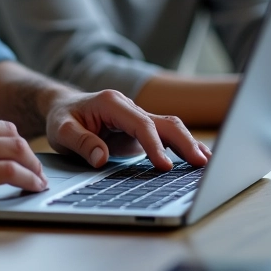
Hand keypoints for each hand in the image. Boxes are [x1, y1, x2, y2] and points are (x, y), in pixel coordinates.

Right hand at [0, 108, 47, 210]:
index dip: (14, 140)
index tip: (21, 154)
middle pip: (10, 134)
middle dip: (28, 152)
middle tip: (35, 168)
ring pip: (15, 149)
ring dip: (33, 166)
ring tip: (38, 179)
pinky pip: (7, 171)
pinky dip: (26, 177)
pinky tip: (31, 186)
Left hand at [44, 89, 211, 170]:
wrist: (62, 107)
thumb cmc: (62, 118)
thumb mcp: (62, 130)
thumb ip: (81, 142)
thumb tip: (101, 158)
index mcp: (111, 103)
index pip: (140, 124)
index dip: (154, 145)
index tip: (164, 166)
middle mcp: (129, 107)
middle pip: (162, 122)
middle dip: (183, 142)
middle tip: (201, 164)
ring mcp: (137, 117)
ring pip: (169, 127)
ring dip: (188, 143)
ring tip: (208, 163)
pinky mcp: (141, 130)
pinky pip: (165, 135)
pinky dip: (183, 145)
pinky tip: (198, 158)